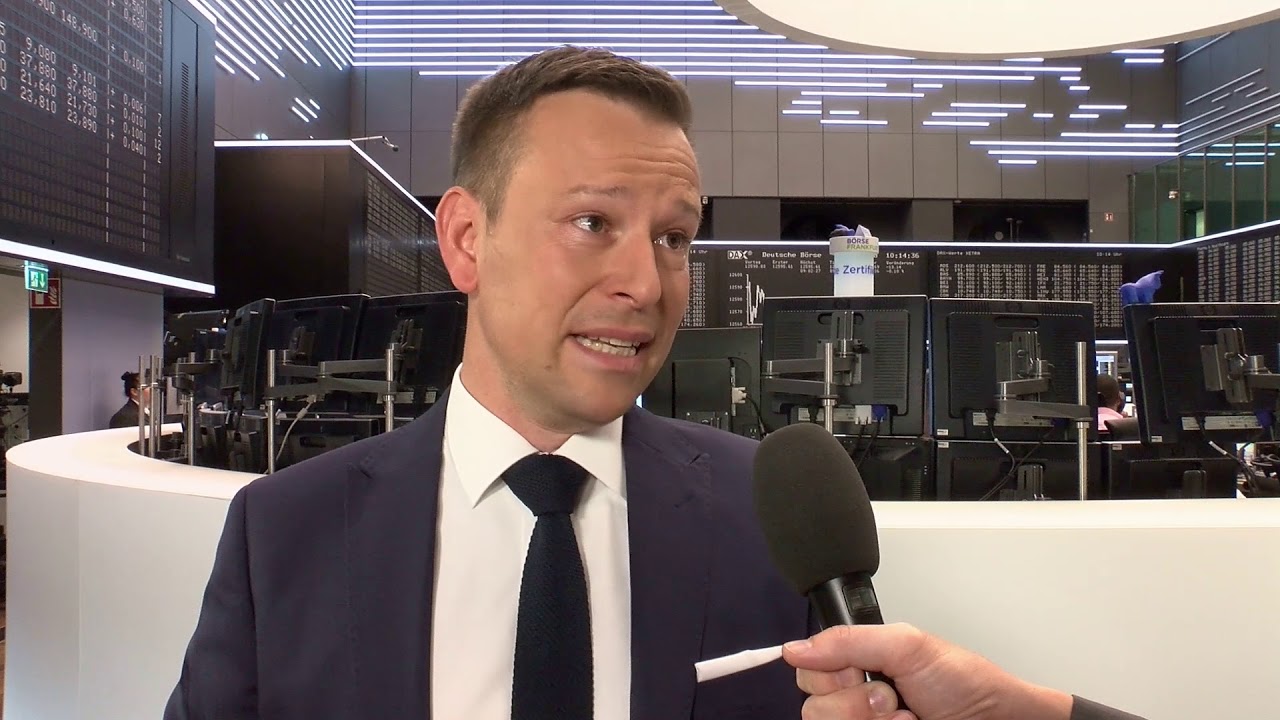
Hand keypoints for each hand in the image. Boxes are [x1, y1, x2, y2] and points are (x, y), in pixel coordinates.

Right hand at [782, 624, 1072, 719]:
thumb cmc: (964, 683)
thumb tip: (794, 649)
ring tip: (905, 716)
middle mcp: (854, 701)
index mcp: (855, 666)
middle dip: (855, 702)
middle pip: (813, 708)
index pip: (806, 671)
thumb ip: (849, 641)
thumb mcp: (907, 645)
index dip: (829, 674)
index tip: (859, 672)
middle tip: (890, 696)